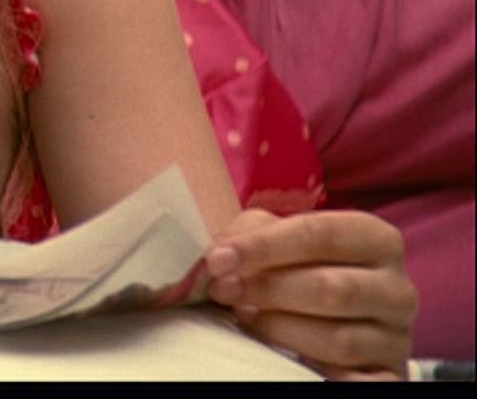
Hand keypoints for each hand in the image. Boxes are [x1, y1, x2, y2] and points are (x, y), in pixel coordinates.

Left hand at [205, 208, 416, 379]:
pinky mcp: (391, 375)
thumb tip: (224, 252)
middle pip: (332, 289)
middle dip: (268, 289)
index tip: (218, 259)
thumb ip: (254, 234)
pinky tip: (287, 360)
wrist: (334, 316)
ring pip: (339, 339)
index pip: (320, 234)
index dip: (263, 246)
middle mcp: (397, 288)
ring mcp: (397, 336)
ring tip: (245, 317)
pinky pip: (359, 381)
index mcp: (376, 240)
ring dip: (280, 329)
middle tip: (223, 290)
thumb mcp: (281, 239)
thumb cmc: (303, 267)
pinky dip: (321, 371)